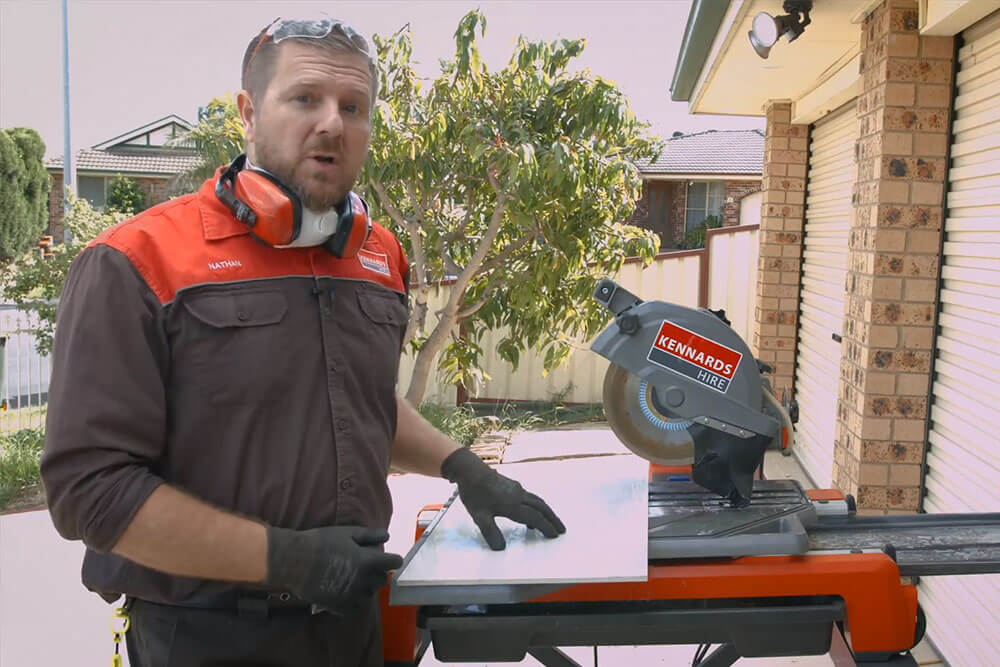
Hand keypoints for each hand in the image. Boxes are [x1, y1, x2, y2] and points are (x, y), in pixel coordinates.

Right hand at [266, 525, 402, 611]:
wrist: (295, 561)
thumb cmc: (322, 542)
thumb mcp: (347, 533)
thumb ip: (370, 536)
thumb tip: (387, 537)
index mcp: (369, 561)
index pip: (394, 563)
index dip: (391, 559)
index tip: (384, 557)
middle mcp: (364, 580)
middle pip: (382, 579)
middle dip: (376, 572)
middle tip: (362, 565)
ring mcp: (352, 596)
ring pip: (369, 594)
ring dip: (365, 586)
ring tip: (350, 577)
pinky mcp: (340, 606)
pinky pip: (355, 607)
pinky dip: (353, 600)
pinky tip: (343, 590)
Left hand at [440, 447, 566, 549]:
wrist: (470, 470)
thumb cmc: (474, 493)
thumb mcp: (479, 516)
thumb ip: (491, 533)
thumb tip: (501, 549)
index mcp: (513, 505)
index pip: (535, 517)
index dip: (546, 527)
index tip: (555, 534)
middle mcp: (519, 496)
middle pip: (541, 508)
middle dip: (552, 519)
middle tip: (561, 529)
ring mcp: (516, 489)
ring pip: (537, 501)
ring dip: (546, 511)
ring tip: (550, 522)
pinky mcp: (512, 485)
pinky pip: (530, 497)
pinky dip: (536, 506)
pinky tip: (529, 511)